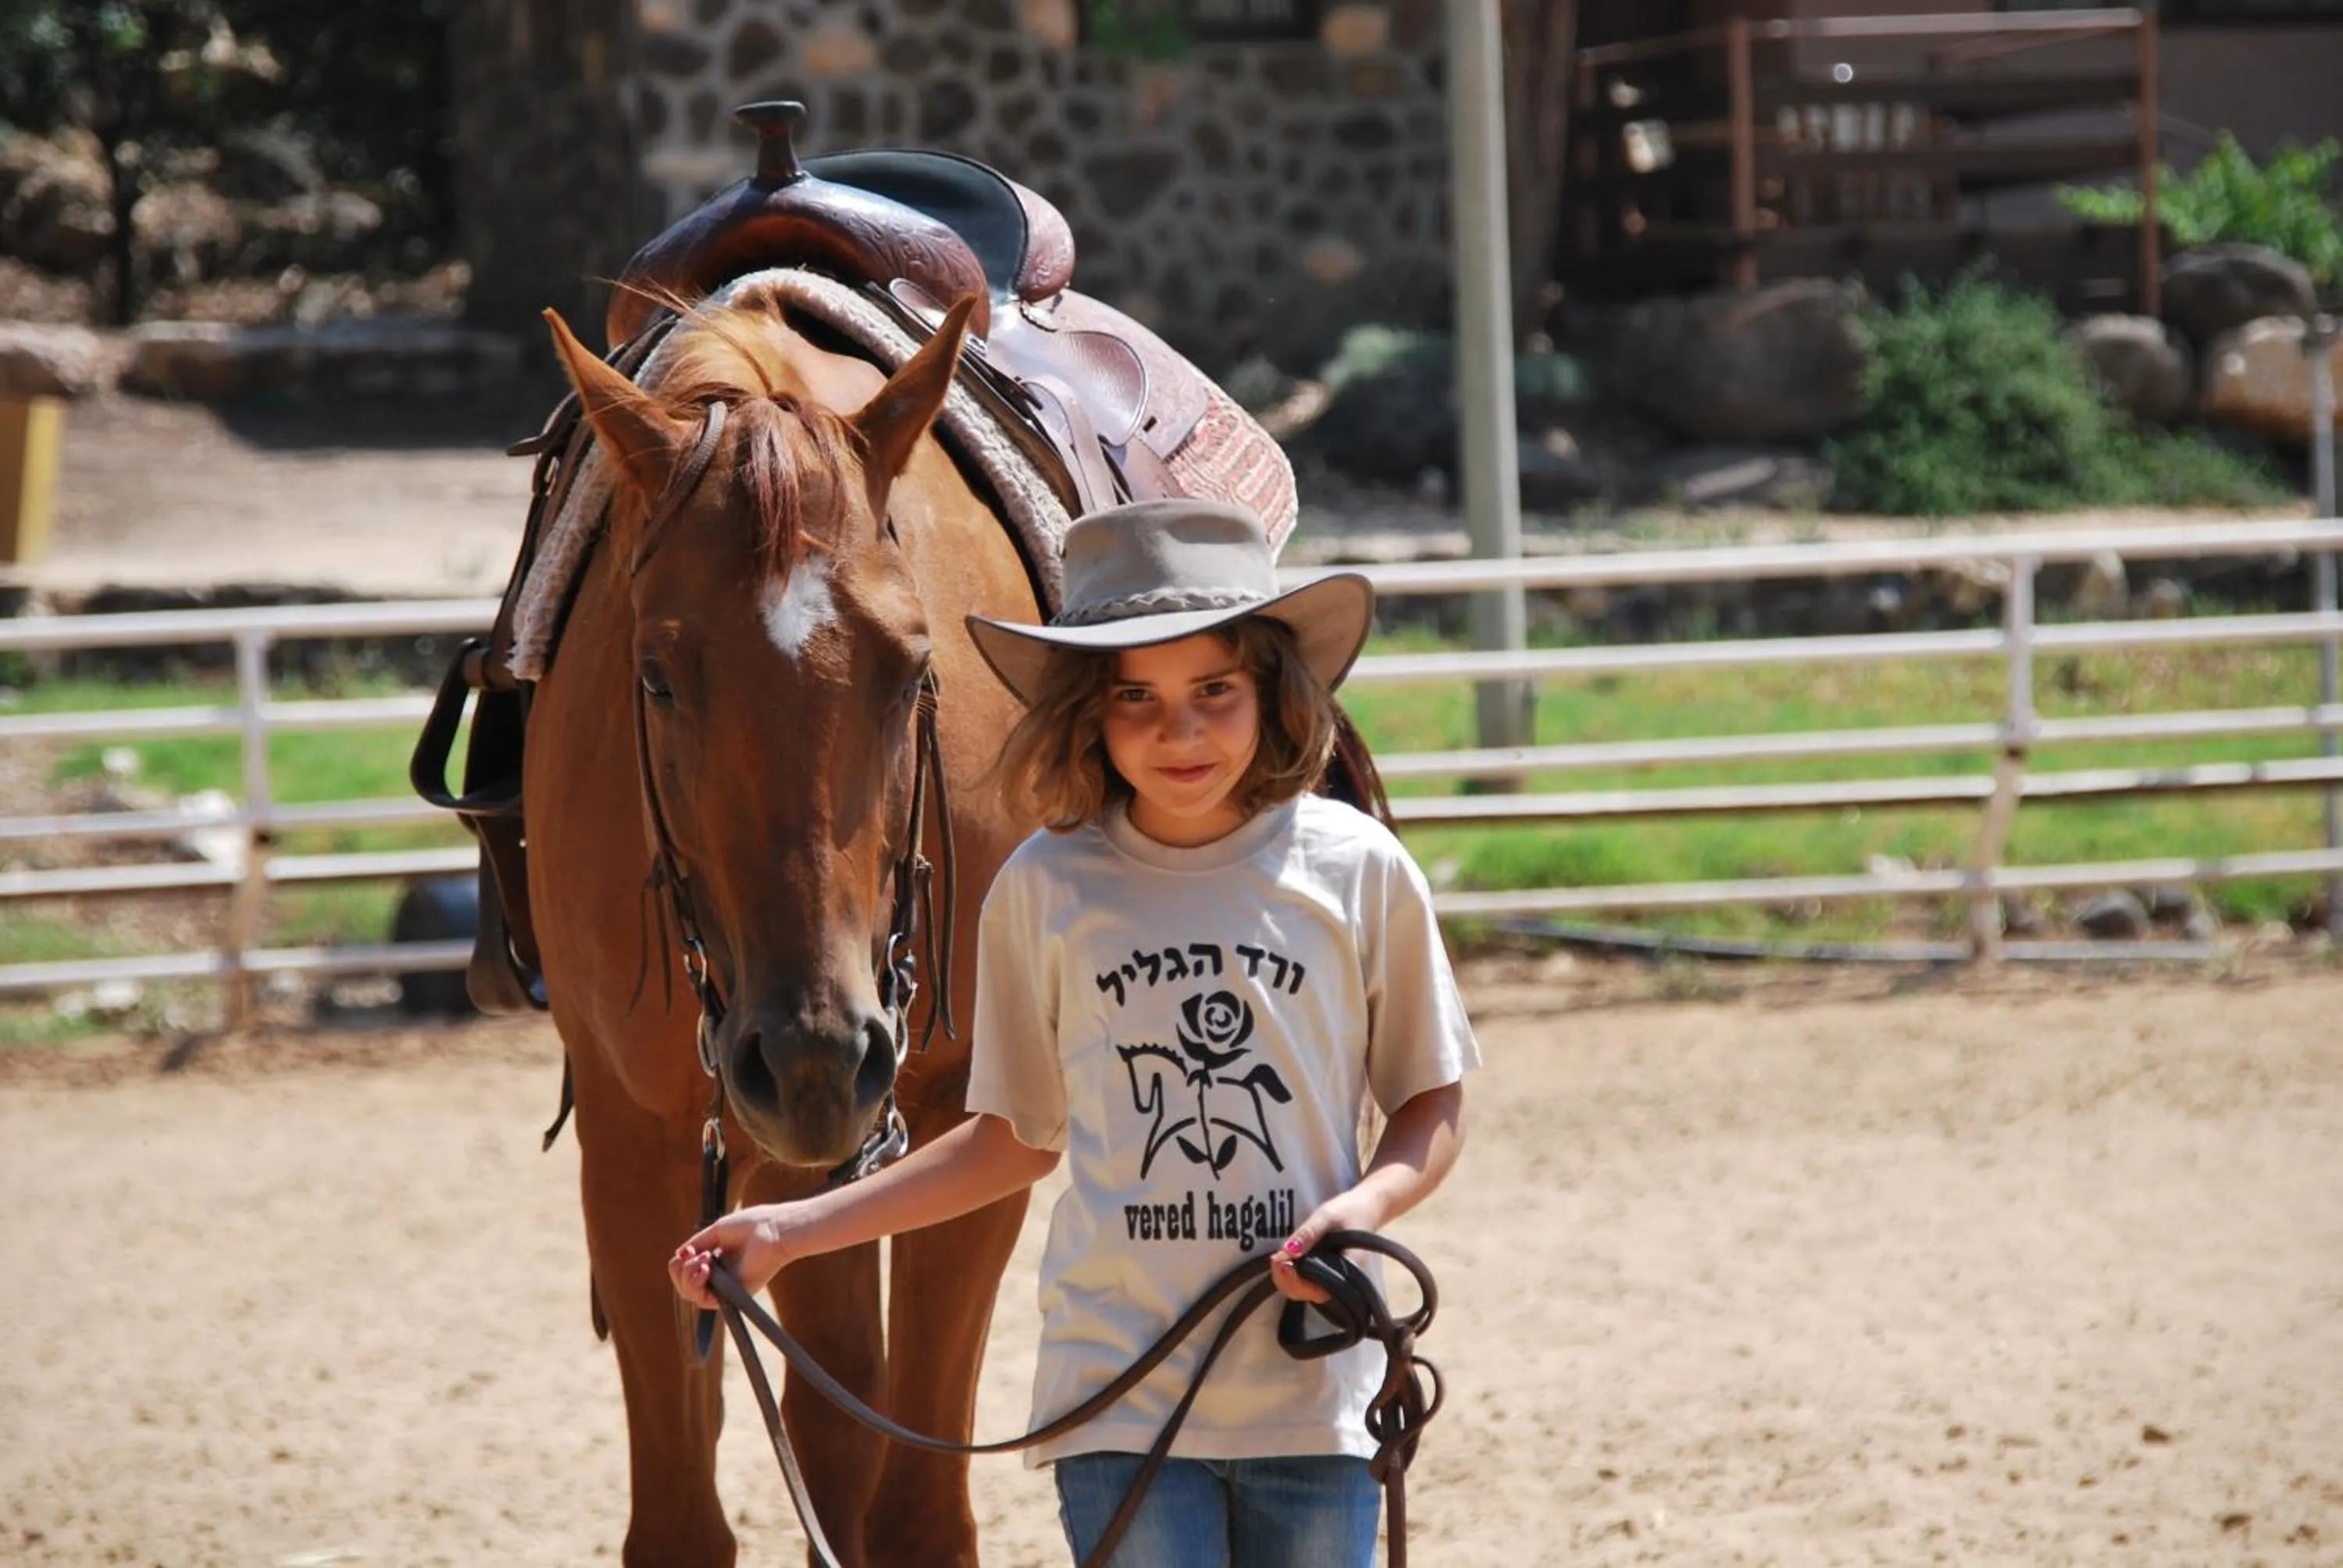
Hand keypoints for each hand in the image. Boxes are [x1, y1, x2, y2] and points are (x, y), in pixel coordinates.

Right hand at [669, 1204, 805, 1309]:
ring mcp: (725, 1287)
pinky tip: (707, 1269)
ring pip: (691, 1294)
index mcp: (716, 1260)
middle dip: (680, 1271)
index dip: (680, 1264)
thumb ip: (697, 1244)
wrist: (773, 1230)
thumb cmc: (751, 1226)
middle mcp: (719, 1276)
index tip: (688, 1251)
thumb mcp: (716, 1231)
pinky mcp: (733, 1296)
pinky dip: (697, 1284)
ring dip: (688, 1276)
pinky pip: (704, 1301)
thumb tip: (679, 1255)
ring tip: (705, 1261)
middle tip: (692, 1256)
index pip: (687, 1271)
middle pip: (685, 1285)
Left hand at [1268, 1191, 1384, 1304]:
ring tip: (1276, 1259)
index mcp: (1348, 1270)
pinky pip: (1307, 1279)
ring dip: (1287, 1278)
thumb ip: (1308, 1233)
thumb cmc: (1351, 1209)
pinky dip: (1292, 1272)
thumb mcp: (1327, 1216)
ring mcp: (1333, 1276)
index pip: (1317, 1290)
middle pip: (1308, 1294)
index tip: (1280, 1262)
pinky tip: (1283, 1259)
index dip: (1295, 1282)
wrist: (1368, 1205)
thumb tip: (1285, 1253)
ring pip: (1306, 1289)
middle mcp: (1341, 1280)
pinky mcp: (1326, 1269)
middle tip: (1274, 1259)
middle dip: (1287, 1281)